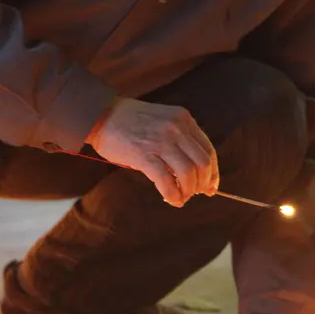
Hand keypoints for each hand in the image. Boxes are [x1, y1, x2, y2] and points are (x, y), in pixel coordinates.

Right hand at [88, 98, 218, 206]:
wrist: (101, 114)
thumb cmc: (131, 121)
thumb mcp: (163, 121)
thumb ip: (179, 139)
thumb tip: (194, 171)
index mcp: (183, 119)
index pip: (208, 150)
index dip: (213, 172)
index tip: (211, 186)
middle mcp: (176, 128)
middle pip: (203, 164)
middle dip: (203, 184)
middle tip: (196, 194)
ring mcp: (161, 141)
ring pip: (188, 174)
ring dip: (188, 191)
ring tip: (181, 197)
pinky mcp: (144, 155)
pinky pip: (166, 181)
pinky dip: (172, 195)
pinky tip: (171, 199)